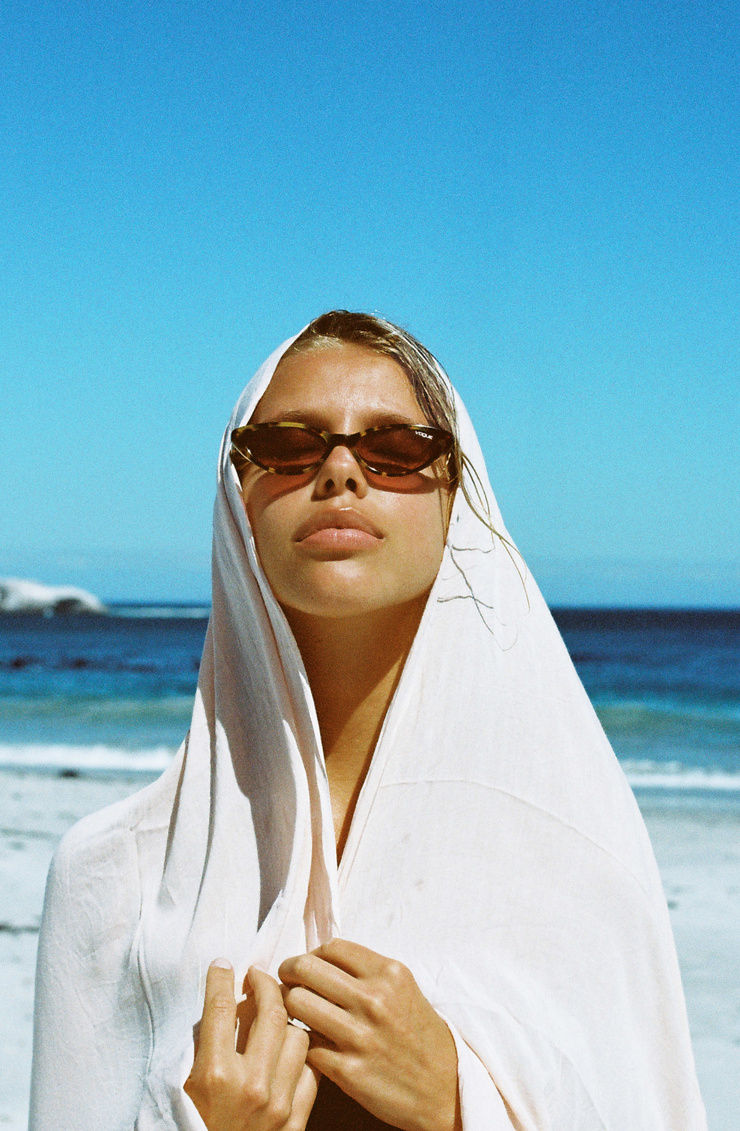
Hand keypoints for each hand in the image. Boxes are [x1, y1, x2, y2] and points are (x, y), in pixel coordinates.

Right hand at [184, 960, 318, 1130]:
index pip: (221, 1007)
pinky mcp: (296, 1121)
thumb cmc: (193, 1129)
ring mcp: (277, 1104)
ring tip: (278, 1015)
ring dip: (289, 1020)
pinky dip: (303, 1057)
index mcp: (214, 1074)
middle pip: (271, 1011)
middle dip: (265, 983)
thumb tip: (225, 1002)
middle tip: (258, 976)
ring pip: (299, 1035)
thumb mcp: (184, 1087)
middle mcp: (249, 1085)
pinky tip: (292, 1051)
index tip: (224, 966)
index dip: (222, 978)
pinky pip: (311, 1071)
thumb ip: (205, 1044)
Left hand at [279, 940, 460, 1130]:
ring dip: (288, 1007)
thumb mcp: (402, 988)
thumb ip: (366, 970)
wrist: (445, 1087)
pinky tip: (308, 1043)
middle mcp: (374, 1000)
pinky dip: (300, 1042)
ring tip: (295, 1014)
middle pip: (305, 969)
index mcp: (388, 973)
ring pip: (296, 1003)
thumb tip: (319, 959)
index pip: (331, 947)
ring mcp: (360, 1036)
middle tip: (288, 983)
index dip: (311, 954)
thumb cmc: (418, 1033)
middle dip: (289, 973)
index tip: (307, 967)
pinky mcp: (348, 1071)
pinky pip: (304, 1045)